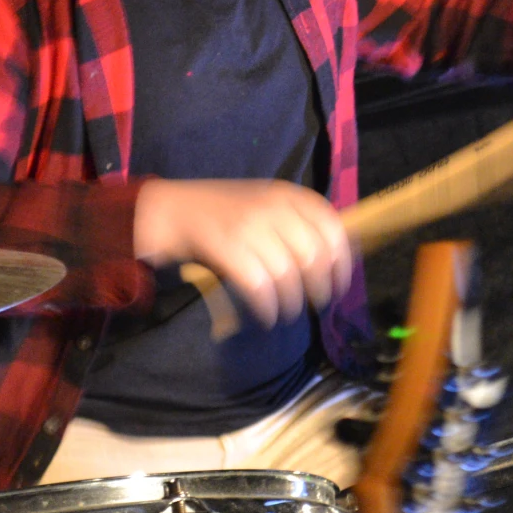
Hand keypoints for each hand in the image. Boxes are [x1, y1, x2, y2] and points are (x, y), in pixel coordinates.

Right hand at [133, 178, 353, 326]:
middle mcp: (272, 206)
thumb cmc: (222, 214)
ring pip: (287, 275)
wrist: (170, 210)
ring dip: (291, 304)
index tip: (340, 284)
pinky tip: (266, 318)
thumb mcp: (264, 206)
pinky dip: (266, 308)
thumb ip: (295, 225)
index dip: (342, 261)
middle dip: (319, 288)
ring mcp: (248, 225)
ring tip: (285, 314)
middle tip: (315, 305)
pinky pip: (258, 286)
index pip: (331, 227)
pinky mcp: (226, 246)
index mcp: (286, 194)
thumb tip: (333, 262)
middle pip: (313, 255)